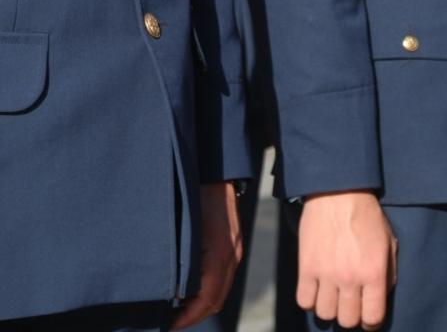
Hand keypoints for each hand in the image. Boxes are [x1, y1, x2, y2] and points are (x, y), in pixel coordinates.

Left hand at [170, 182, 242, 327]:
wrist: (218, 174)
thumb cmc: (195, 198)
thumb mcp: (183, 231)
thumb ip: (180, 262)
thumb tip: (169, 291)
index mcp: (219, 255)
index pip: (206, 299)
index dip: (187, 318)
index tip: (168, 325)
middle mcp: (231, 257)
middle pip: (216, 301)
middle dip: (193, 316)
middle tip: (169, 322)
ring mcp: (235, 252)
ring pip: (221, 291)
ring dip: (200, 305)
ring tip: (176, 309)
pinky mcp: (233, 247)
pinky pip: (222, 278)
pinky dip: (207, 291)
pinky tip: (188, 289)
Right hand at [296, 189, 396, 329]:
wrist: (339, 193)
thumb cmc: (367, 217)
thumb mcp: (389, 242)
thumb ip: (388, 272)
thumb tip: (381, 296)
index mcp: (375, 272)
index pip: (372, 317)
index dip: (372, 322)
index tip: (369, 318)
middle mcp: (351, 278)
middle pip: (347, 320)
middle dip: (351, 316)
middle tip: (352, 305)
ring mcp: (326, 275)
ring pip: (324, 314)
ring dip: (330, 309)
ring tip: (335, 296)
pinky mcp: (306, 268)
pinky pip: (304, 302)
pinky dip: (311, 300)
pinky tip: (318, 289)